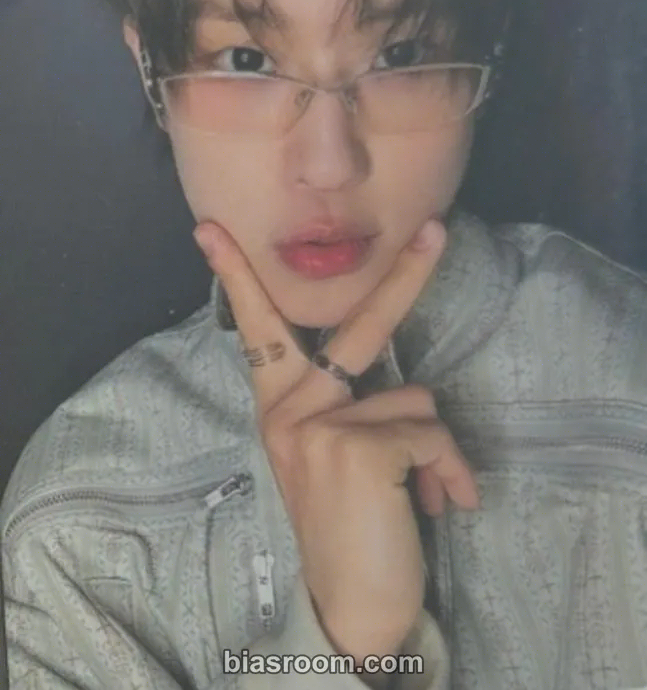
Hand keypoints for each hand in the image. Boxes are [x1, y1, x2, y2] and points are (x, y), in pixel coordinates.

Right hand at [193, 219, 478, 665]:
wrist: (350, 607)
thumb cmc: (348, 524)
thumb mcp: (332, 457)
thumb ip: (350, 408)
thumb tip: (408, 387)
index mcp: (280, 407)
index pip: (256, 331)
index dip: (237, 276)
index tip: (209, 227)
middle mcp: (290, 409)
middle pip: (360, 325)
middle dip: (405, 274)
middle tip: (439, 230)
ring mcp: (320, 425)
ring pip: (416, 397)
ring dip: (432, 447)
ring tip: (420, 491)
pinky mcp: (358, 447)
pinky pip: (433, 434)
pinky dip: (449, 472)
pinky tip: (439, 505)